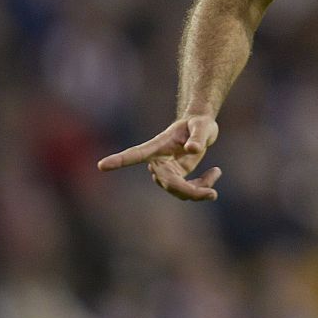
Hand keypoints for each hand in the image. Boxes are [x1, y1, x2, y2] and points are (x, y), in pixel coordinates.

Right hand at [97, 115, 221, 200]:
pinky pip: (189, 190)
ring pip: (179, 191)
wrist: (200, 127)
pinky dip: (204, 186)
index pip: (136, 154)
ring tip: (216, 172)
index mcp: (157, 146)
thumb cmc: (199, 123)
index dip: (119, 160)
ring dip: (199, 190)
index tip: (101, 165)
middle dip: (189, 192)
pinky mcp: (176, 178)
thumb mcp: (202, 125)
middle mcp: (157, 161)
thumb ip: (199, 136)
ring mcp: (166, 171)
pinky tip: (216, 171)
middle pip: (168, 184)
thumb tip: (193, 149)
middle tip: (212, 194)